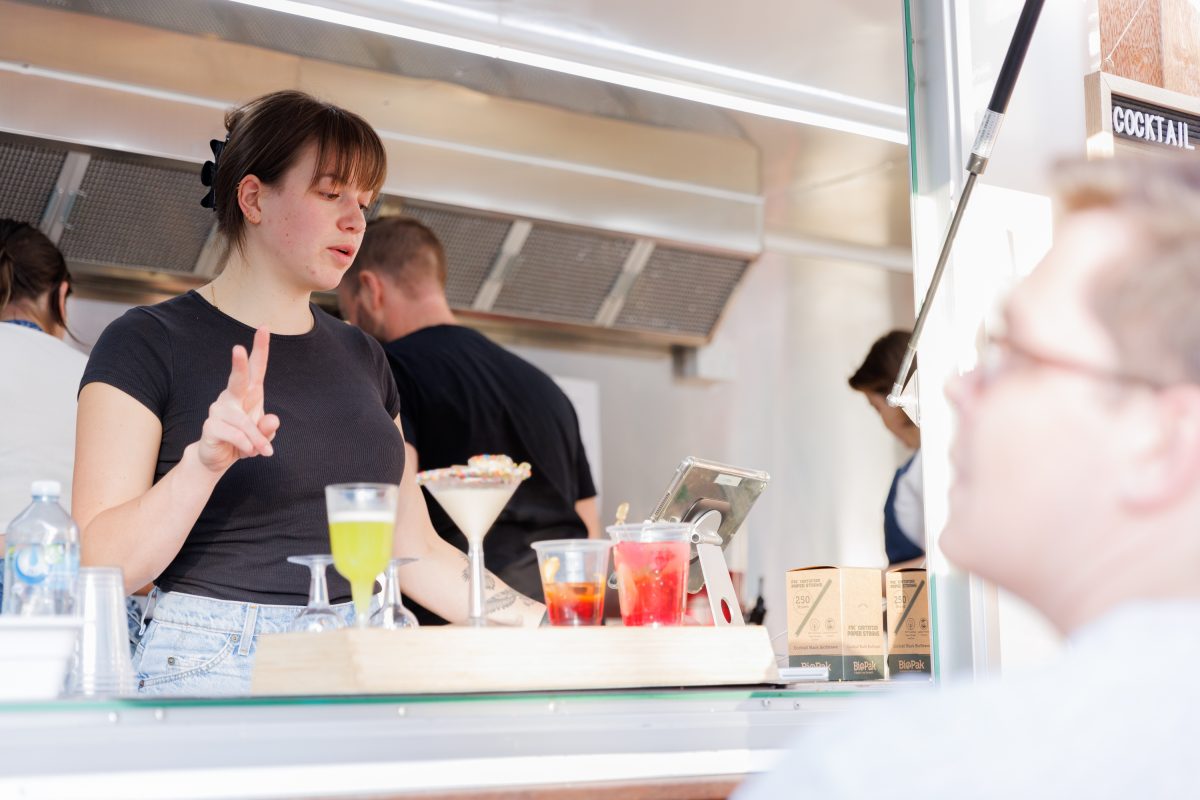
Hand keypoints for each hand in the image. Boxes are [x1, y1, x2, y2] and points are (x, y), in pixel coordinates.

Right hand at [196, 327, 280, 473]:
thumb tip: (273, 420)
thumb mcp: (262, 436)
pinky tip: (247, 452)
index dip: (260, 349)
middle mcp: (231, 397)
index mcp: (248, 393)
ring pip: (242, 421)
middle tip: (238, 348)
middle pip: (237, 379)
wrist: (219, 458)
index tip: (264, 328)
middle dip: (238, 364)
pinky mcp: (210, 425)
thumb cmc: (244, 440)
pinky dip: (246, 445)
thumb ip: (268, 429)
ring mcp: (218, 410)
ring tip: (263, 451)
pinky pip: (233, 435)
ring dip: (257, 439)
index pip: (255, 368)